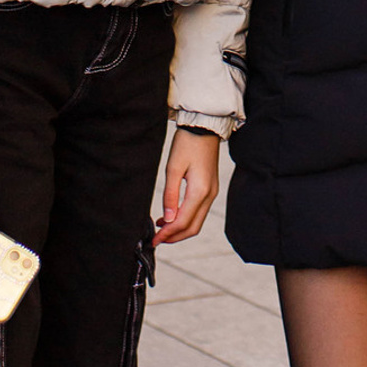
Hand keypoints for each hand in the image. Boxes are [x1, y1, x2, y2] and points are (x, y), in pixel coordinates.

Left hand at [154, 129, 219, 243]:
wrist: (204, 127)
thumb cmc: (187, 144)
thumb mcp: (173, 168)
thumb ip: (170, 195)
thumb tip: (167, 219)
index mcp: (200, 191)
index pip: (183, 222)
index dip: (168, 234)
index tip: (154, 239)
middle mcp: (209, 195)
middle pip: (193, 227)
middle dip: (175, 236)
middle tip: (157, 239)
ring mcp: (212, 192)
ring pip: (197, 221)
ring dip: (180, 229)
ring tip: (162, 228)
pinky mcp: (211, 188)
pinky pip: (199, 211)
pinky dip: (186, 219)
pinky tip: (172, 216)